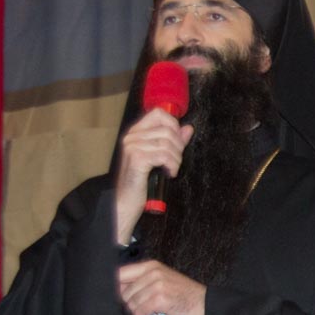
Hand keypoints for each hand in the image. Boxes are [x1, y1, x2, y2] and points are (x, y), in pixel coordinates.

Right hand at [113, 107, 193, 242]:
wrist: (126, 200)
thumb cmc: (142, 180)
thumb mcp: (159, 157)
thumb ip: (173, 141)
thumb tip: (188, 128)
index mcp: (136, 132)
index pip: (158, 113)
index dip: (173, 124)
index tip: (177, 141)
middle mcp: (132, 136)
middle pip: (167, 130)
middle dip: (179, 147)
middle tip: (175, 161)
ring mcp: (132, 147)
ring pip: (168, 144)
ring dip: (176, 159)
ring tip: (171, 169)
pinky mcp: (137, 159)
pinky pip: (164, 156)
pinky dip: (172, 166)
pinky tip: (168, 174)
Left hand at [117, 260, 207, 314]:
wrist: (207, 305)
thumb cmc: (184, 295)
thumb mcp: (163, 281)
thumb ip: (141, 282)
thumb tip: (117, 290)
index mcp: (151, 266)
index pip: (120, 273)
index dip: (116, 288)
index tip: (124, 299)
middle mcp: (152, 272)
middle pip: (124, 293)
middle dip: (131, 305)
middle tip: (142, 311)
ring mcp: (157, 285)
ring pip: (131, 304)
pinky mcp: (160, 299)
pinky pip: (139, 312)